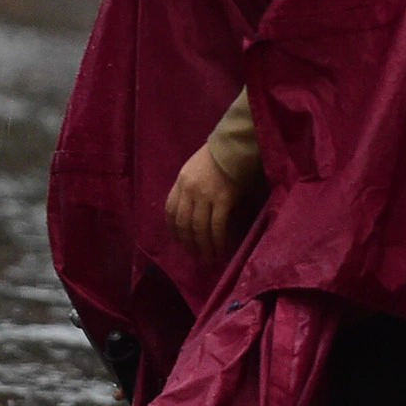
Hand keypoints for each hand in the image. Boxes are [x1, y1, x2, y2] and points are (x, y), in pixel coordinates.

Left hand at [165, 144, 238, 260]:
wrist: (236, 145)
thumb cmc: (218, 156)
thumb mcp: (194, 169)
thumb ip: (190, 189)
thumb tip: (192, 213)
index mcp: (180, 182)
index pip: (170, 212)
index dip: (173, 230)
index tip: (180, 242)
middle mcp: (189, 190)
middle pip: (184, 223)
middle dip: (189, 243)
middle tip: (196, 256)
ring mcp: (205, 195)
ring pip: (199, 228)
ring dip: (204, 247)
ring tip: (209, 259)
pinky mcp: (223, 199)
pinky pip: (217, 226)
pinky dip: (218, 241)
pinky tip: (220, 250)